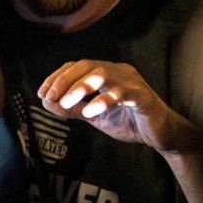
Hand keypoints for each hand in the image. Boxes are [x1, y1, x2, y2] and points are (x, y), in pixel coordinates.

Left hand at [37, 60, 201, 155]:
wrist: (161, 136)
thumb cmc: (129, 121)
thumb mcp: (93, 116)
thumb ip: (72, 109)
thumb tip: (46, 103)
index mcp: (107, 73)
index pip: (77, 67)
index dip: (57, 77)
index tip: (41, 93)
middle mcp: (119, 72)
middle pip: (87, 66)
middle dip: (64, 80)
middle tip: (50, 97)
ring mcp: (132, 82)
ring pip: (102, 74)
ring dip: (80, 87)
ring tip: (66, 102)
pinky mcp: (142, 96)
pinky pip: (121, 93)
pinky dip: (102, 101)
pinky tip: (89, 112)